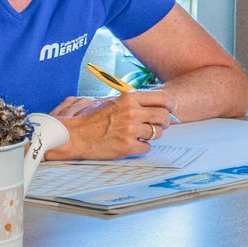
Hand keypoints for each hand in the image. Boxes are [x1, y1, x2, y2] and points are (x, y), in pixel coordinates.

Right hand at [49, 90, 175, 160]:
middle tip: (159, 125)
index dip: (171, 105)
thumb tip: (158, 106)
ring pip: (157, 133)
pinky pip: (146, 147)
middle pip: (164, 117)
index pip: (163, 98)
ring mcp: (130, 130)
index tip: (172, 109)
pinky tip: (130, 143)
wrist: (76, 135)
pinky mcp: (127, 146)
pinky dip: (141, 147)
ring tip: (138, 134)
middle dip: (164, 122)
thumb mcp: (114, 102)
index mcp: (129, 98)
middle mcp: (131, 112)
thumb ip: (134, 102)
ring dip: (151, 135)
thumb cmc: (93, 119)